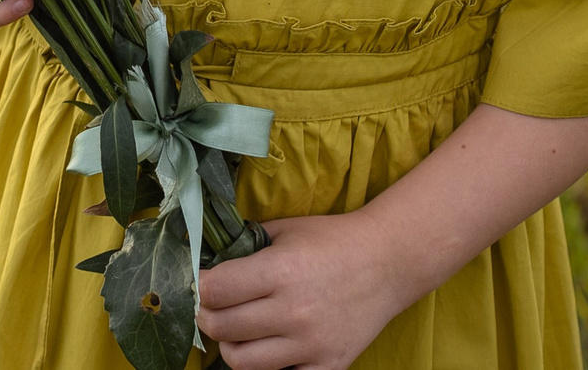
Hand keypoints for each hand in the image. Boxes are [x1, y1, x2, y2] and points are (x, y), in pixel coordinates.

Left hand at [196, 212, 406, 369]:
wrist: (387, 263)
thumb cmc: (331, 240)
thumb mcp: (283, 230)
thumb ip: (242, 246)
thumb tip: (203, 262)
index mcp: (280, 270)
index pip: (214, 291)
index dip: (199, 287)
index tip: (201, 284)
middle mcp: (294, 311)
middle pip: (221, 327)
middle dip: (207, 316)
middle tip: (212, 307)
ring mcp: (311, 344)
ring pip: (242, 362)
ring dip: (230, 345)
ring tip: (237, 330)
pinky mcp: (328, 366)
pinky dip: (266, 367)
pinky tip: (267, 347)